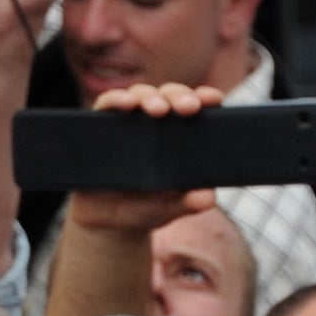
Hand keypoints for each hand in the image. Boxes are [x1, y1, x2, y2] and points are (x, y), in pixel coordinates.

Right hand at [66, 84, 224, 237]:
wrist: (104, 220)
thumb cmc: (142, 208)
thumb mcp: (166, 209)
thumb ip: (187, 203)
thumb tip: (208, 198)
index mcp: (177, 136)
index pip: (194, 108)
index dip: (205, 98)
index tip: (213, 99)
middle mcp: (154, 122)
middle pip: (169, 95)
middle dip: (179, 96)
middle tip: (189, 107)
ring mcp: (128, 120)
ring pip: (141, 94)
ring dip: (150, 97)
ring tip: (158, 110)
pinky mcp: (101, 123)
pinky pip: (108, 102)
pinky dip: (117, 99)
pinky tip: (127, 104)